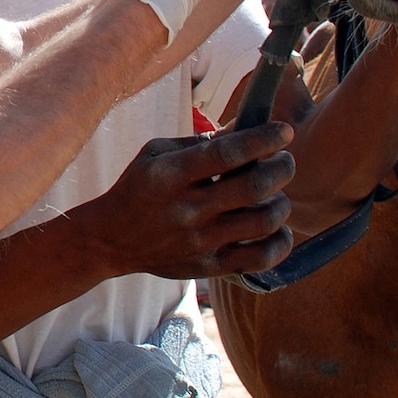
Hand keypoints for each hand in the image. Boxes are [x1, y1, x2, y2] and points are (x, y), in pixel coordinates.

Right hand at [83, 124, 296, 280]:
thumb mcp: (157, 152)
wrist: (111, 239)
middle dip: (282, 168)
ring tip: (278, 193)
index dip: (263, 139)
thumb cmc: (138, 188)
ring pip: (263, 222)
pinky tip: (278, 229)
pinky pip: (259, 259)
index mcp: (174, 175)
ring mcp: (200, 241)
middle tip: (286, 161)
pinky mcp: (209, 267)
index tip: (285, 131)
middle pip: (254, 187)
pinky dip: (280, 243)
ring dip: (282, 203)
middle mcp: (189, 209)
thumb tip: (244, 130)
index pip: (228, 153)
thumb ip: (199, 142)